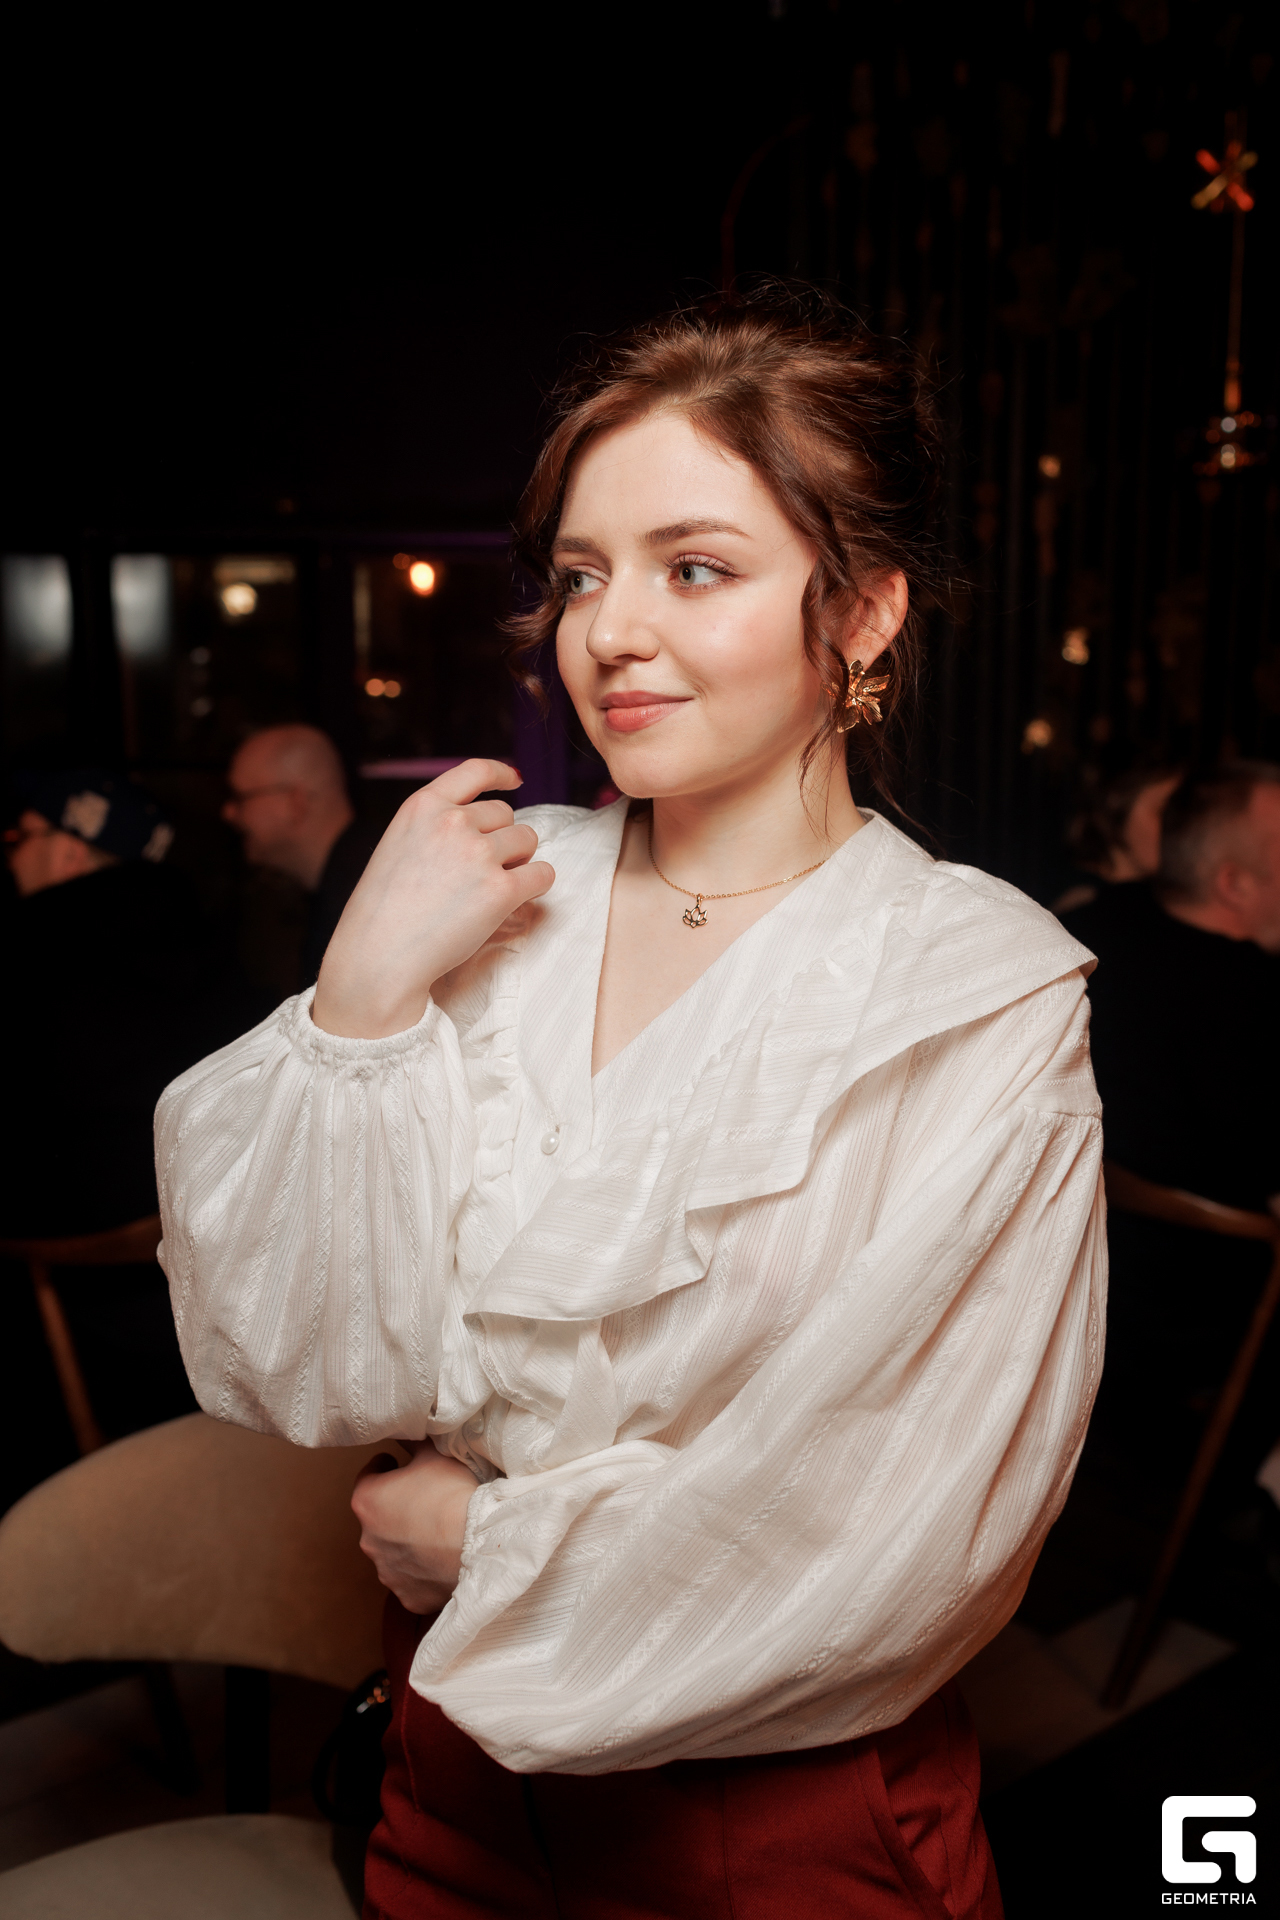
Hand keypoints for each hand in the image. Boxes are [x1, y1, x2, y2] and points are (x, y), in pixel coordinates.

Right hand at [313, 759, 554, 1037]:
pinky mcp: (500, 890)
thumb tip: (488, 823)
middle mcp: (453, 821)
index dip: (501, 773)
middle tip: (480, 873)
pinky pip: (542, 874)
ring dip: (519, 861)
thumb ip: (435, 827)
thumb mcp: (398, 846)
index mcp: (423, 806)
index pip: (475, 771)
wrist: (379, 956)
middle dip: (501, 839)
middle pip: (506, 814)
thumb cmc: (384, 911)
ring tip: (490, 888)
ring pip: (527, 840)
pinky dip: (536, 885)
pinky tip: (518, 900)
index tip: (515, 780)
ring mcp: (479, 854)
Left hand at [351, 1443, 478, 1615]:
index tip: (396, 1465)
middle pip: (379, 1517)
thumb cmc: (452, 1496)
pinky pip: (412, 1579)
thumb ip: (412, 1440)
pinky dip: (422, 1569)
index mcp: (367, 1501)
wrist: (477, 1545)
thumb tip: (405, 1428)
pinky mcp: (407, 1596)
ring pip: (394, 1551)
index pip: (367, 1477)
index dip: (384, 1468)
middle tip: (425, 1499)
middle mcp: (368, 1540)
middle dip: (396, 1508)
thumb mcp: (433, 1454)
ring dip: (408, 1541)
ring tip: (437, 1532)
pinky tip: (441, 1559)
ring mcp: (387, 1572)